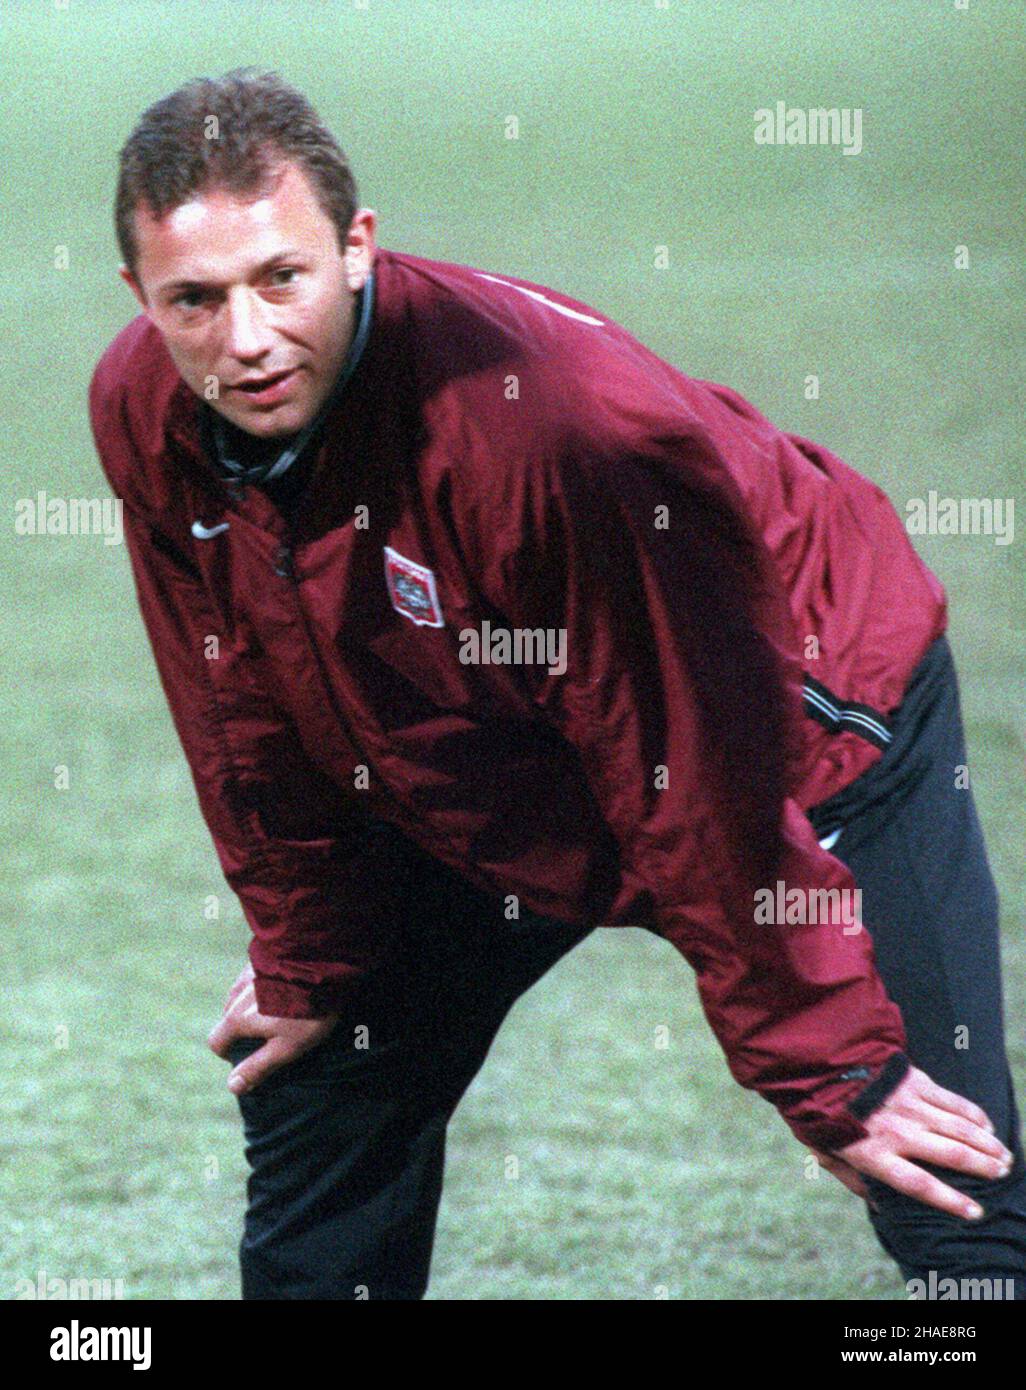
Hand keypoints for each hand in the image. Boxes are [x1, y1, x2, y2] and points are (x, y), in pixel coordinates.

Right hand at [207, 962, 338, 1094]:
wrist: (320, 962)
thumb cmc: (305, 1011)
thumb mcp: (285, 1047)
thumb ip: (257, 1067)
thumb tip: (232, 1085)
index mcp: (237, 1018)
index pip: (216, 1041)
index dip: (228, 1054)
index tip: (247, 1057)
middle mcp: (236, 995)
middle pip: (229, 1019)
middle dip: (243, 1030)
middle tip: (272, 1034)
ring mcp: (247, 974)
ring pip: (241, 998)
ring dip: (254, 1007)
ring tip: (283, 1010)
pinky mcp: (262, 959)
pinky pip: (254, 980)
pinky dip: (263, 988)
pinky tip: (287, 990)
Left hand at [826, 1064, 1012, 1219]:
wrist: (818, 1063)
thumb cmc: (821, 1112)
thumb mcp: (827, 1153)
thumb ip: (853, 1181)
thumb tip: (880, 1207)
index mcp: (876, 1154)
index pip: (920, 1185)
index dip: (951, 1201)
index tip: (975, 1212)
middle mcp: (898, 1132)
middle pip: (951, 1155)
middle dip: (983, 1167)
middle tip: (1001, 1174)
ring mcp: (909, 1105)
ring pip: (959, 1128)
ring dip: (986, 1144)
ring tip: (1004, 1157)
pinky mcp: (915, 1082)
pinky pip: (952, 1101)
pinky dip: (974, 1115)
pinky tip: (987, 1126)